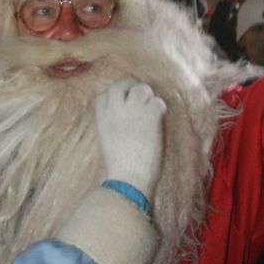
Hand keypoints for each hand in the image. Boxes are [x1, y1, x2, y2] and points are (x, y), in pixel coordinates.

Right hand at [93, 77, 165, 197]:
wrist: (128, 179)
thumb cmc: (119, 169)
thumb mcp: (107, 143)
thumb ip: (114, 127)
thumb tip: (128, 121)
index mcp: (102, 120)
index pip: (102, 95)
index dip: (113, 95)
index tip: (122, 101)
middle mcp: (115, 111)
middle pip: (119, 84)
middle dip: (130, 85)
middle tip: (140, 95)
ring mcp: (132, 112)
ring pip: (141, 88)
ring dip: (148, 96)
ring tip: (152, 108)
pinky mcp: (149, 116)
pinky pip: (157, 101)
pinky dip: (160, 108)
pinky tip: (160, 118)